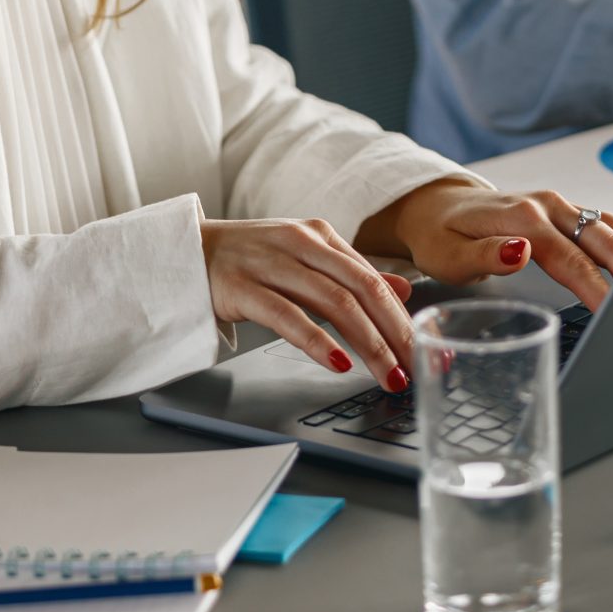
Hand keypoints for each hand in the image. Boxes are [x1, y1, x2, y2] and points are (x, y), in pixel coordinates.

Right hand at [200, 217, 417, 392]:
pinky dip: (318, 341)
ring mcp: (271, 263)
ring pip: (333, 303)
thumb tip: (403, 291)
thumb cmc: (249, 260)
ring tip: (388, 375)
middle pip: (361, 290)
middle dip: (395, 334)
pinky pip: (288, 316)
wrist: (186, 251)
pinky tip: (339, 363)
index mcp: (320, 236)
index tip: (426, 349)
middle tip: (416, 368)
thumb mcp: (304, 259)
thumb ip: (351, 274)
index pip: (373, 280)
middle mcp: (300, 243)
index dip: (404, 318)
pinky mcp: (242, 287)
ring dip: (368, 344)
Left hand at [357, 179, 612, 309]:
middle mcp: (547, 205)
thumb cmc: (440, 237)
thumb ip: (486, 255)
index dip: (597, 288)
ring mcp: (560, 205)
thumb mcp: (449, 255)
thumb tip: (522, 253)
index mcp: (522, 218)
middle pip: (601, 239)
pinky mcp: (565, 210)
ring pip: (609, 226)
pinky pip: (605, 221)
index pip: (571, 260)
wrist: (435, 206)